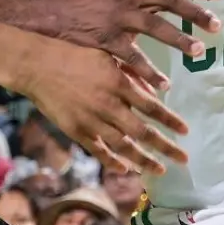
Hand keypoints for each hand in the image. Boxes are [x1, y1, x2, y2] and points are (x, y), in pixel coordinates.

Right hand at [21, 41, 188, 174]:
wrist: (37, 65)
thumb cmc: (75, 54)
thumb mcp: (108, 56)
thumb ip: (133, 73)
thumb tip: (156, 90)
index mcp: (118, 84)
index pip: (152, 107)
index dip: (171, 121)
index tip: (186, 131)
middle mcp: (108, 106)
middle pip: (143, 133)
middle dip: (165, 148)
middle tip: (183, 160)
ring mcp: (91, 121)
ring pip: (123, 147)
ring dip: (144, 160)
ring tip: (160, 170)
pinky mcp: (76, 130)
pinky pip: (98, 151)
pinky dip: (113, 162)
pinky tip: (126, 169)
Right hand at [43, 0, 220, 89]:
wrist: (55, 16)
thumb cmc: (94, 0)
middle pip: (168, 0)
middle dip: (194, 12)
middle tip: (216, 26)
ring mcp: (116, 17)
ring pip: (155, 27)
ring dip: (179, 39)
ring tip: (200, 52)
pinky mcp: (106, 39)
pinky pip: (133, 56)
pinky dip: (149, 71)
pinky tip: (164, 84)